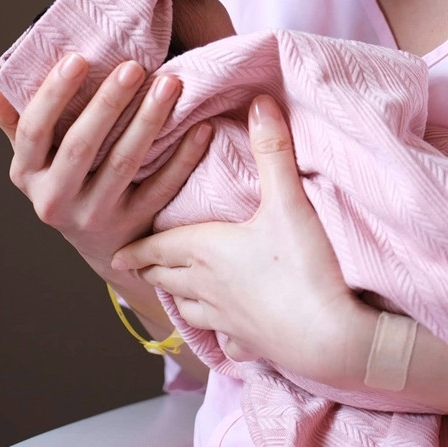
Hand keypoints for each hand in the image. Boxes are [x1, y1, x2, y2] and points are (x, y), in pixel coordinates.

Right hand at [0, 53, 213, 268]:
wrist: (101, 245)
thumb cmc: (65, 181)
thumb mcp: (34, 158)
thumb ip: (15, 120)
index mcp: (27, 174)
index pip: (33, 131)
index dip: (53, 95)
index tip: (77, 58)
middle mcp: (55, 200)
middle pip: (81, 147)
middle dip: (108, 103)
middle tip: (133, 66)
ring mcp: (96, 216)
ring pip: (124, 164)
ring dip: (149, 121)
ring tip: (170, 83)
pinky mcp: (134, 227)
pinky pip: (161, 188)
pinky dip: (183, 157)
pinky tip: (200, 127)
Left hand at [112, 95, 375, 386]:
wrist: (332, 339)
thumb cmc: (302, 267)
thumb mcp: (287, 202)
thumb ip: (272, 150)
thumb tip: (259, 102)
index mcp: (204, 251)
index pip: (157, 246)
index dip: (136, 248)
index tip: (115, 254)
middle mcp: (206, 287)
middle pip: (168, 277)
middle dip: (151, 270)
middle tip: (135, 268)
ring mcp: (228, 320)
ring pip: (190, 309)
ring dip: (179, 298)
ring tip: (174, 294)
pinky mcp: (253, 344)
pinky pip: (227, 340)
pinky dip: (220, 335)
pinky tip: (226, 337)